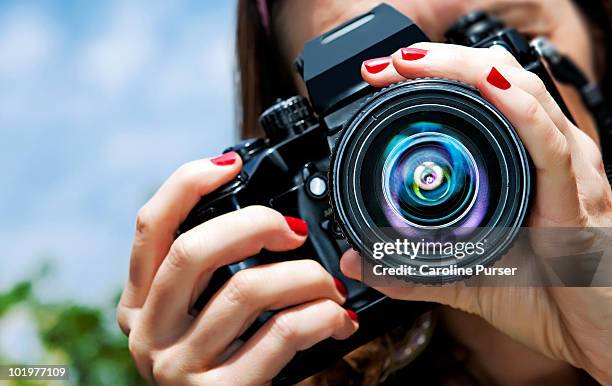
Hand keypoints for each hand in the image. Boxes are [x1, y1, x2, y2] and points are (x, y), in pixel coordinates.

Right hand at [117, 152, 357, 384]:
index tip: (229, 163)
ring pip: (247, 289)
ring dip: (305, 276)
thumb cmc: (226, 362)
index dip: (187, 183)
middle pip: (195, 250)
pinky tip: (336, 317)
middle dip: (255, 224)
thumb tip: (262, 217)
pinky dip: (321, 315)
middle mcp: (149, 333)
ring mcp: (180, 367)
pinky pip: (282, 333)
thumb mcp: (200, 316)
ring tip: (329, 284)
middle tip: (294, 231)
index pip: (150, 226)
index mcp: (140, 303)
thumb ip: (210, 274)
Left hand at [347, 43, 611, 382]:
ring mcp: (571, 171)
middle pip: (501, 80)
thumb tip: (357, 262)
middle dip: (442, 62)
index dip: (438, 76)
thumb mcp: (467, 278)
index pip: (484, 97)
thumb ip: (411, 270)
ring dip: (467, 71)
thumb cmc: (548, 301)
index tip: (384, 76)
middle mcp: (551, 155)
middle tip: (388, 65)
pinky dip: (520, 111)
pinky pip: (551, 145)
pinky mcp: (582, 199)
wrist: (599, 338)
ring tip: (416, 64)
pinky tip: (489, 87)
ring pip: (524, 96)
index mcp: (526, 163)